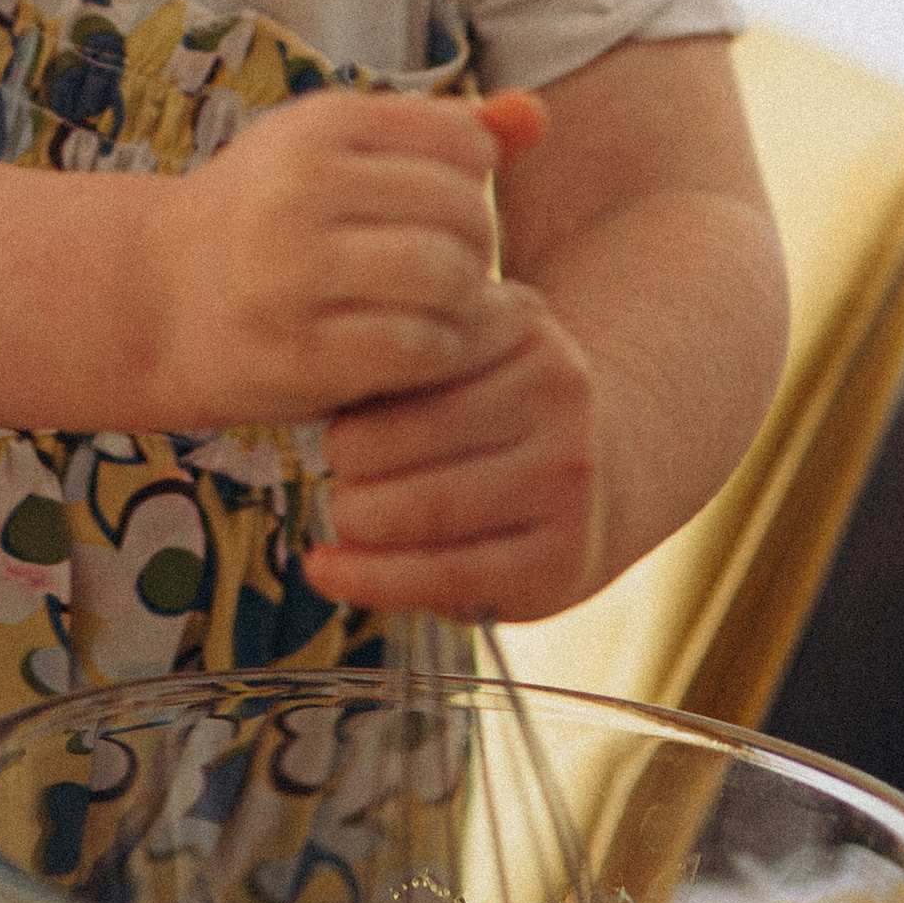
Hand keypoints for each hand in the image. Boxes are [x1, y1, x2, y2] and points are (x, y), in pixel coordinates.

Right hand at [154, 85, 519, 425]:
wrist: (157, 300)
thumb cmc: (270, 219)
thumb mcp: (338, 153)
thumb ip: (440, 133)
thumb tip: (536, 116)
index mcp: (319, 125)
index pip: (464, 144)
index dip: (475, 184)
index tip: (446, 214)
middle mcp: (300, 187)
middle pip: (464, 213)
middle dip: (479, 251)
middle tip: (459, 276)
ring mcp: (293, 272)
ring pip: (448, 279)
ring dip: (468, 306)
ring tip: (448, 313)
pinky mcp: (297, 352)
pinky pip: (418, 348)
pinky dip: (442, 355)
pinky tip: (425, 353)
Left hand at [304, 274, 604, 623]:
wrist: (602, 468)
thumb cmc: (488, 407)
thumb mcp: (459, 349)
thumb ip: (396, 350)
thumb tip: (302, 389)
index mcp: (520, 324)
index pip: (406, 354)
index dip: (348, 385)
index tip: (326, 401)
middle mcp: (558, 393)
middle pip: (408, 433)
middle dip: (347, 458)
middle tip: (335, 464)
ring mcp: (566, 476)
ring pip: (422, 509)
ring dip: (355, 517)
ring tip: (345, 511)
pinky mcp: (561, 555)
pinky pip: (442, 573)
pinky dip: (369, 578)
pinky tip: (325, 570)